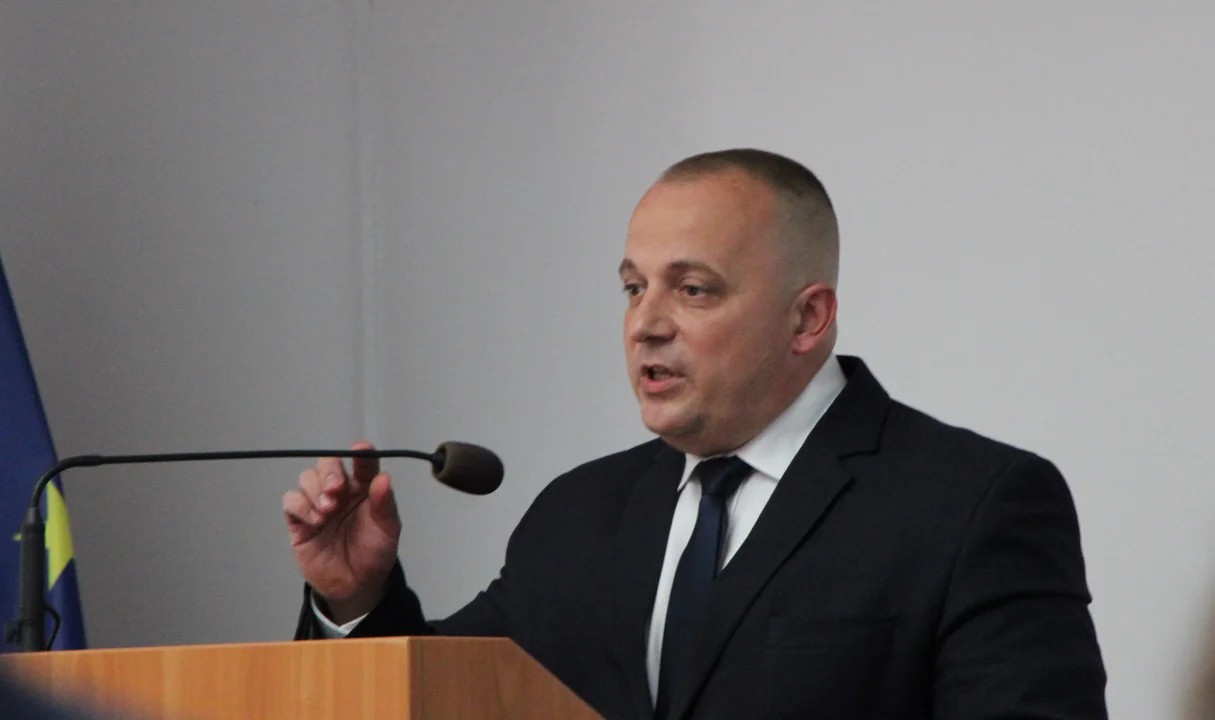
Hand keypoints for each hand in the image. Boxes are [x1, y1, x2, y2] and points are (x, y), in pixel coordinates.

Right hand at [283, 440, 400, 623]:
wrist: (355, 586)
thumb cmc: (374, 553)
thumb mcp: (387, 530)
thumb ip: (385, 504)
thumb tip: (384, 477)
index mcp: (365, 488)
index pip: (363, 463)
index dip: (361, 453)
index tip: (360, 450)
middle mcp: (341, 491)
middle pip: (328, 464)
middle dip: (330, 471)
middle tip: (336, 489)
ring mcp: (318, 503)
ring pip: (307, 478)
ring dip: (315, 489)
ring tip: (327, 510)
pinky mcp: (299, 520)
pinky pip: (291, 501)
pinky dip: (300, 505)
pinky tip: (315, 520)